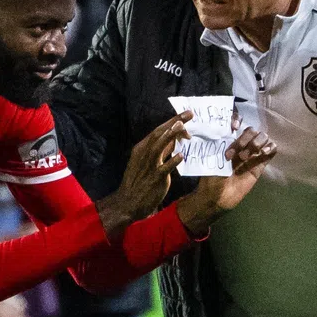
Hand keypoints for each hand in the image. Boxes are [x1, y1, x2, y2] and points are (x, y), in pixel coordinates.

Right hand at [96, 114, 187, 236]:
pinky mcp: (155, 179)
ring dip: (171, 135)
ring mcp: (149, 166)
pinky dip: (172, 161)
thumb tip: (175, 139)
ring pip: (159, 147)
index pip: (157, 131)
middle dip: (174, 122)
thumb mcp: (146, 162)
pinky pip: (164, 168)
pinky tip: (181, 155)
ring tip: (183, 127)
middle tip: (189, 114)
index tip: (184, 115)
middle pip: (159, 134)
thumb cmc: (138, 182)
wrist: (127, 202)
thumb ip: (161, 150)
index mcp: (141, 149)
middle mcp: (144, 154)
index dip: (171, 121)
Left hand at [176, 127, 277, 234]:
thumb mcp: (212, 157)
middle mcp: (241, 145)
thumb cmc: (211, 178)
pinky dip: (270, 147)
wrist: (217, 197)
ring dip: (256, 142)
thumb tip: (226, 128)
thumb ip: (221, 143)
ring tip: (247, 156)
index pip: (237, 121)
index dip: (238, 119)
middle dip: (245, 138)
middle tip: (235, 154)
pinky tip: (263, 153)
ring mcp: (252, 154)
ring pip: (263, 137)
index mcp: (228, 140)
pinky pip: (272, 149)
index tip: (234, 127)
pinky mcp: (261, 164)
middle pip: (251, 130)